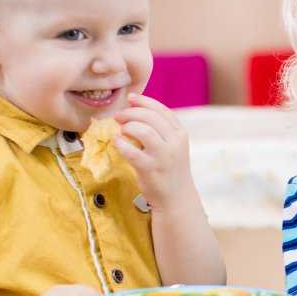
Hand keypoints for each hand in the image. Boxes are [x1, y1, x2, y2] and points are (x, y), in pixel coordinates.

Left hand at [113, 93, 192, 208]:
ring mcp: (164, 156)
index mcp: (180, 134)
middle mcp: (175, 143)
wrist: (176, 197)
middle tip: (118, 116)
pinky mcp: (151, 169)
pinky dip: (120, 143)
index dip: (144, 101)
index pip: (162, 110)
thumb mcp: (173, 146)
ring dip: (128, 126)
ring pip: (143, 130)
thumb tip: (137, 110)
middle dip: (131, 112)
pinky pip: (132, 152)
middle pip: (151, 117)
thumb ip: (162, 130)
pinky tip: (116, 141)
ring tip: (121, 130)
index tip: (130, 98)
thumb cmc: (169, 169)